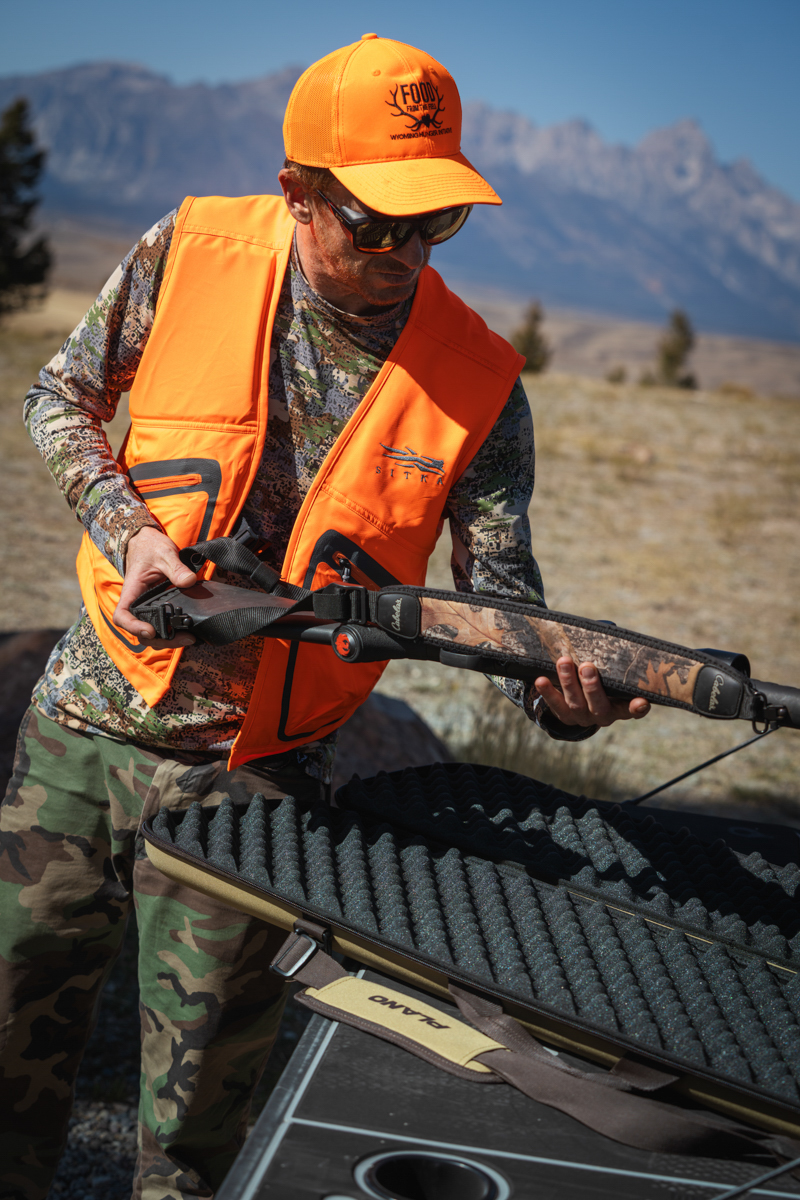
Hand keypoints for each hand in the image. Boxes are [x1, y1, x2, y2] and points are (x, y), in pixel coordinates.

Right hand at [113, 526, 196, 647]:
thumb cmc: (150, 547)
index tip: (150, 630)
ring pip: (151, 633)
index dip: (133, 627)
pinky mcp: (156, 607)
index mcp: (132, 592)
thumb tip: (189, 581)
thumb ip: (176, 568)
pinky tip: (187, 633)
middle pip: (139, 632)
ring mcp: (146, 607)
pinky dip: (172, 632)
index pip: (122, 616)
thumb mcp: (164, 554)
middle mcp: (136, 603)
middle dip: (159, 639)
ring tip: (189, 638)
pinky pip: (160, 625)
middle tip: (184, 638)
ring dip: (167, 640)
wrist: (147, 542)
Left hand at [534, 657, 650, 727]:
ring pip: (575, 703)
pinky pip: (555, 705)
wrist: (580, 700)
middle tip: (587, 667)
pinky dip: (547, 692)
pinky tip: (540, 680)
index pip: (632, 709)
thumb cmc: (602, 676)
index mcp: (620, 706)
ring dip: (568, 682)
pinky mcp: (564, 716)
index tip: (641, 701)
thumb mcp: (610, 671)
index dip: (637, 707)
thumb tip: (605, 629)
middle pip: (599, 705)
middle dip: (592, 686)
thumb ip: (610, 657)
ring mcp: (583, 717)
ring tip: (564, 662)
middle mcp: (603, 715)